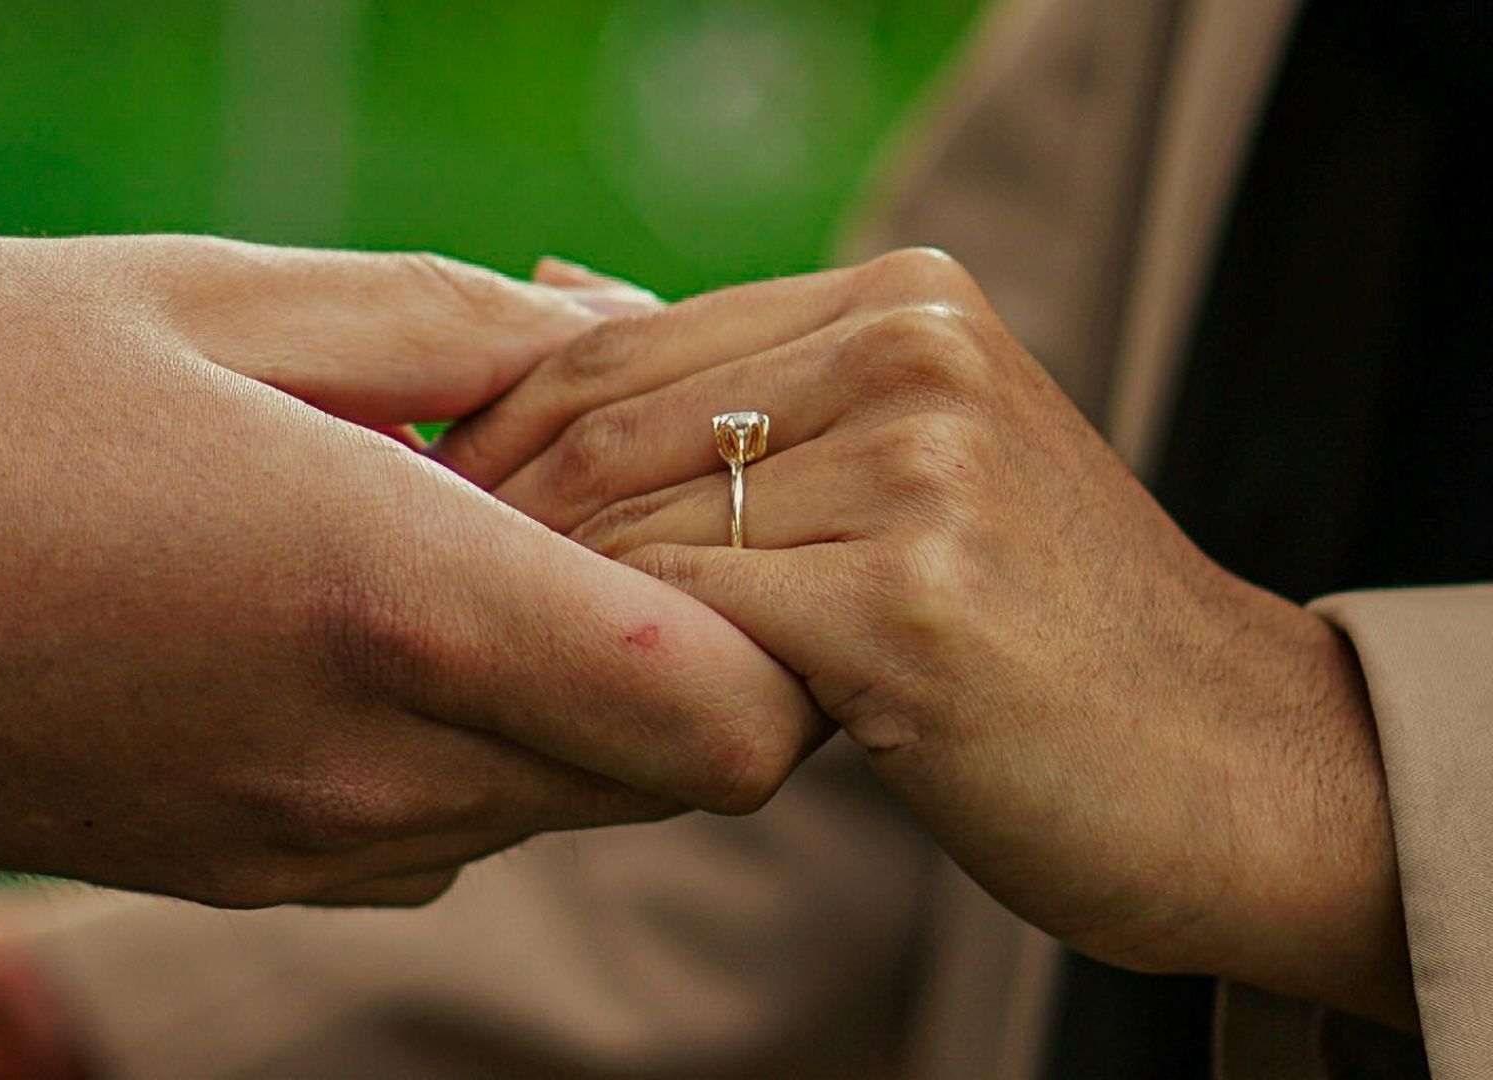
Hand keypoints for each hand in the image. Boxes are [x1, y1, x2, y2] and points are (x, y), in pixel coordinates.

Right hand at [0, 235, 821, 906]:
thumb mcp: (203, 294)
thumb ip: (449, 325)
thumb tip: (608, 339)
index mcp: (390, 597)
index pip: (726, 717)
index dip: (781, 638)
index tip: (718, 522)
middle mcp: (368, 765)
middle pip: (659, 767)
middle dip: (672, 639)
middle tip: (585, 497)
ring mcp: (295, 845)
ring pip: (547, 800)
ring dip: (554, 685)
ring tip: (448, 532)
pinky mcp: (225, 872)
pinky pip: (427, 825)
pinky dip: (451, 735)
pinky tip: (350, 614)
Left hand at [436, 248, 1412, 1024]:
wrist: (1233, 767)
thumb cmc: (1039, 629)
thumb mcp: (909, 457)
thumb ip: (744, 377)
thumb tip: (560, 286)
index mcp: (903, 294)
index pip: (621, 343)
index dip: (500, 435)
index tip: (434, 516)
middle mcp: (912, 349)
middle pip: (611, 423)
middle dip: (494, 516)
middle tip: (426, 597)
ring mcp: (919, 466)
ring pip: (635, 523)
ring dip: (545, 598)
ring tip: (495, 655)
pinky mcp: (911, 600)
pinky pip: (687, 617)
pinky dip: (619, 665)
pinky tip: (597, 710)